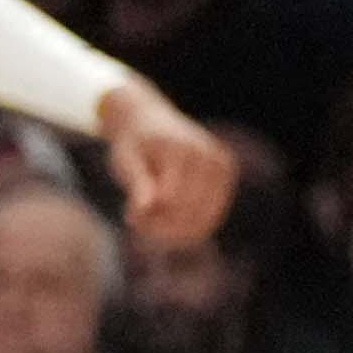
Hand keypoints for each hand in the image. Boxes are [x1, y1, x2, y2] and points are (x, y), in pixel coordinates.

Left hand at [99, 83, 239, 252]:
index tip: (129, 218)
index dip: (148, 217)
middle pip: (190, 213)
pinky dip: (190, 227)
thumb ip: (136, 185)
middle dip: (161, 227)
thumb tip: (139, 213)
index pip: (171, 200)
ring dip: (176, 231)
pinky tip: (169, 220)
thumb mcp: (126, 161)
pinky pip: (212, 217)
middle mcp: (212, 158)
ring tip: (152, 222)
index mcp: (186, 150)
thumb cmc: (133, 144)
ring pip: (204, 221)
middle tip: (139, 222)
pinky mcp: (226, 177)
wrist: (149, 120)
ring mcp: (224, 168)